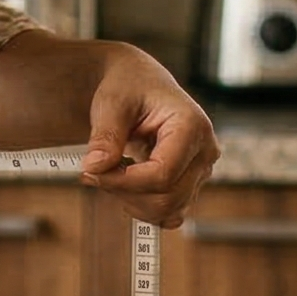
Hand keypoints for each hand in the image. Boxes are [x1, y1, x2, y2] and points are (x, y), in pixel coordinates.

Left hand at [78, 46, 219, 228]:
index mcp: (192, 125)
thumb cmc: (129, 86)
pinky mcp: (192, 182)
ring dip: (132, 201)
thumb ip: (105, 136)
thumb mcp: (112, 103)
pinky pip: (171, 212)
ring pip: (169, 210)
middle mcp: (205, 151)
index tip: (91, 172)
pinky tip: (126, 185)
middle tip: (95, 172)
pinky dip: (145, 207)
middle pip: (167, 197)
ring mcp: (202, 170)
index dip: (124, 182)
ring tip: (109, 173)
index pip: (162, 175)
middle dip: (125, 192)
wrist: (139, 83)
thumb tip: (94, 168)